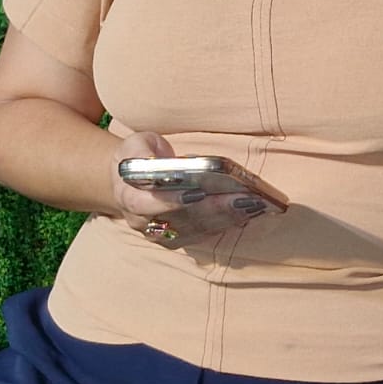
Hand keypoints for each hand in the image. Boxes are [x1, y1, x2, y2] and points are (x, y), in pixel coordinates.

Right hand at [109, 130, 275, 250]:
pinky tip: (248, 212)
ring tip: (254, 204)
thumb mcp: (135, 144)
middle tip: (244, 198)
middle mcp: (143, 222)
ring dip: (227, 219)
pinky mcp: (177, 239)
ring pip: (196, 230)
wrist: (128, 181)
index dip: (172, 201)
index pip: (148, 205)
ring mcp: (161, 234)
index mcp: (128, 197)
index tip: (198, 192)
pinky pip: (203, 234)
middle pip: (182, 219)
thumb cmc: (137, 157)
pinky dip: (226, 224)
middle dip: (215, 209)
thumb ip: (143, 151)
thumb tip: (159, 158)